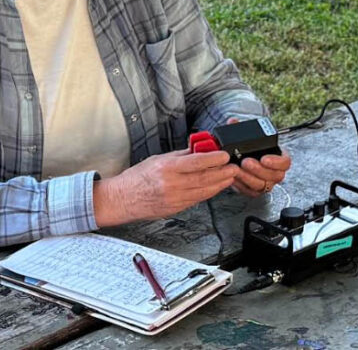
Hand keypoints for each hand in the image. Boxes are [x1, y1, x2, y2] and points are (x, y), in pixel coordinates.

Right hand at [93, 149, 238, 226]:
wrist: (123, 199)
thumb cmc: (137, 177)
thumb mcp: (158, 159)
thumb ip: (180, 155)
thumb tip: (198, 148)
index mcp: (166, 169)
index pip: (195, 163)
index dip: (213, 159)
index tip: (224, 155)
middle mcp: (171, 185)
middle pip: (204, 179)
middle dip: (222, 173)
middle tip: (234, 167)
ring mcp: (174, 199)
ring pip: (204, 192)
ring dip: (219, 184)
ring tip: (229, 177)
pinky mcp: (176, 209)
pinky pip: (197, 200)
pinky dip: (208, 193)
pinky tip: (215, 187)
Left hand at [226, 117, 291, 196]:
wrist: (234, 159)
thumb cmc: (243, 147)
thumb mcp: (241, 136)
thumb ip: (237, 128)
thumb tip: (233, 122)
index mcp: (277, 156)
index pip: (286, 162)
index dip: (277, 162)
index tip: (264, 159)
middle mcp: (274, 171)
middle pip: (275, 176)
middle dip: (259, 170)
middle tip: (246, 162)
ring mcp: (265, 182)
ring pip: (262, 185)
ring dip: (248, 178)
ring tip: (237, 170)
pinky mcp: (254, 190)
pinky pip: (251, 192)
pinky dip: (242, 186)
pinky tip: (234, 178)